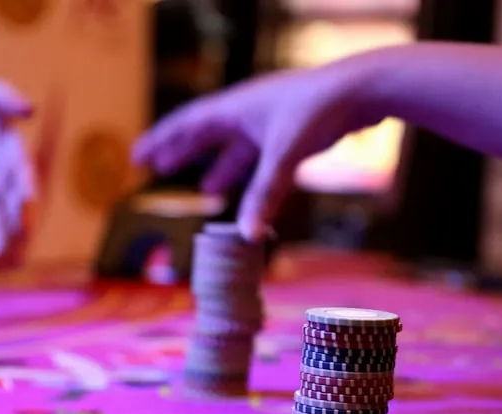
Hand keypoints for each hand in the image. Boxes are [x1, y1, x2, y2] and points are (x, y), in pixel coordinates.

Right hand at [133, 58, 383, 240]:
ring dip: (220, 169)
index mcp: (236, 108)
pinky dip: (251, 176)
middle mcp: (249, 112)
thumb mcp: (284, 155)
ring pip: (237, 149)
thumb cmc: (319, 111)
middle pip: (207, 134)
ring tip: (207, 191)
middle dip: (183, 152)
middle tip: (159, 168)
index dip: (161, 141)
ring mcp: (271, 122)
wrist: (363, 90)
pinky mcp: (293, 134)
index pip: (187, 124)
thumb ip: (264, 196)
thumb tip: (246, 236)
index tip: (138, 156)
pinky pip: (262, 158)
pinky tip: (251, 192)